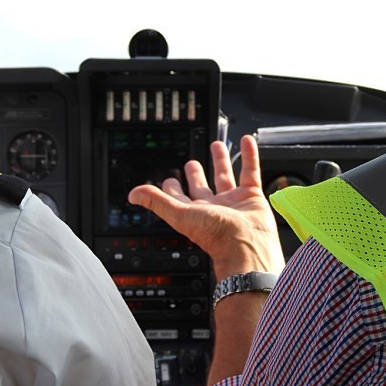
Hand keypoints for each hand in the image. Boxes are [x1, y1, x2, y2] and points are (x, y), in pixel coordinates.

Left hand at [128, 135, 284, 278]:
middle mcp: (214, 208)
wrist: (246, 244)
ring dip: (221, 161)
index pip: (179, 198)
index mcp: (194, 213)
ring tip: (217, 146)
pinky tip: (246, 142)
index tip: (169, 180)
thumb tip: (133, 195)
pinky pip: (250, 171)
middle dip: (196, 175)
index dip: (172, 188)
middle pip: (202, 187)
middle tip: (191, 164)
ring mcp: (233, 202)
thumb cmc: (215, 235)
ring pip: (225, 177)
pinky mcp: (251, 196)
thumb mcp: (179, 214)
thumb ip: (157, 201)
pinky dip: (249, 155)